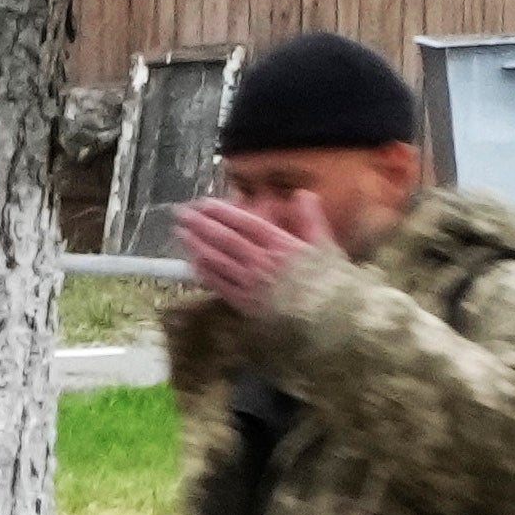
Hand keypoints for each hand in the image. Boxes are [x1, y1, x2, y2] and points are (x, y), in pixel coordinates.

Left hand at [176, 186, 331, 316]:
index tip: (204, 204)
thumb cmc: (332, 282)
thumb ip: (311, 218)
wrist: (333, 320)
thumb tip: (303, 194)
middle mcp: (263, 262)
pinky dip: (204, 273)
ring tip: (181, 233)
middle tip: (181, 214)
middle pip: (225, 239)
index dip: (222, 212)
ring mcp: (253, 284)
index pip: (245, 223)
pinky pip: (220, 286)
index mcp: (282, 245)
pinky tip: (192, 263)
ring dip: (196, 245)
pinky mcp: (247, 305)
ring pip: (218, 260)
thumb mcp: (326, 245)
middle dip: (200, 224)